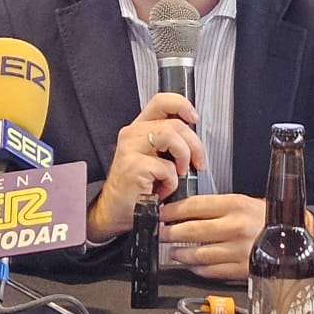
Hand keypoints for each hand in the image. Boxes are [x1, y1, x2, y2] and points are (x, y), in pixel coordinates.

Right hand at [88, 93, 208, 242]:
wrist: (116, 211)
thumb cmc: (138, 188)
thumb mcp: (155, 159)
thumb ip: (169, 143)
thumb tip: (195, 139)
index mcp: (139, 129)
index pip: (161, 101)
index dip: (182, 105)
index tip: (194, 118)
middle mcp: (132, 134)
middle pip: (175, 124)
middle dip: (195, 145)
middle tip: (197, 163)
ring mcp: (130, 149)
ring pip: (171, 137)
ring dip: (183, 157)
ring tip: (178, 173)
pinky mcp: (133, 166)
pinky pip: (166, 168)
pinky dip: (172, 182)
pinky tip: (162, 190)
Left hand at [159, 194, 267, 281]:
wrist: (296, 238)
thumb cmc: (268, 219)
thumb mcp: (244, 203)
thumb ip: (216, 207)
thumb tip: (185, 212)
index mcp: (236, 205)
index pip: (194, 206)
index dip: (172, 210)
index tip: (162, 213)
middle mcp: (236, 227)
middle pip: (191, 231)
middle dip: (170, 233)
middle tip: (162, 234)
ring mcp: (238, 250)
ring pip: (197, 254)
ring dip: (180, 254)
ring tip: (174, 252)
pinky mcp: (241, 269)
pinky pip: (210, 271)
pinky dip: (197, 268)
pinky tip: (192, 264)